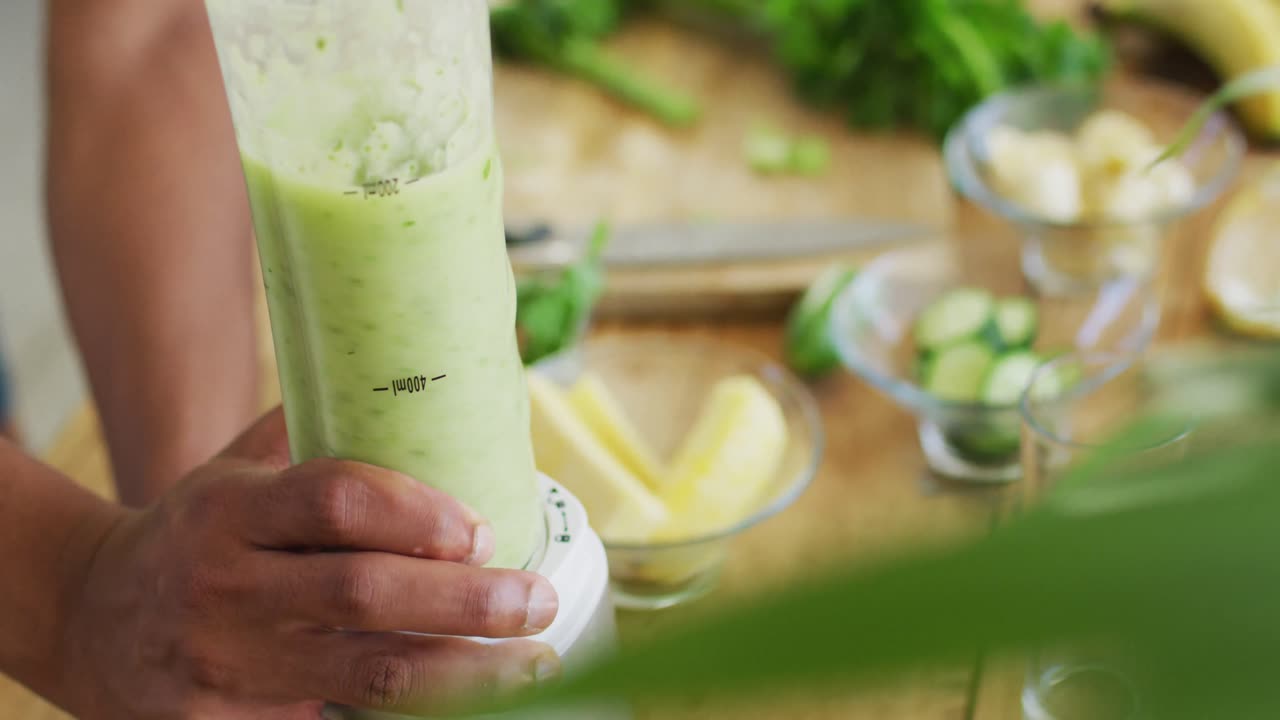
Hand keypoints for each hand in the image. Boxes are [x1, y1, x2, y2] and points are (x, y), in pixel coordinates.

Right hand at [57, 408, 559, 719]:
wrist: (92, 623)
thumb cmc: (194, 536)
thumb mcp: (233, 472)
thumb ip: (315, 437)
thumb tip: (429, 385)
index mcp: (230, 508)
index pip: (335, 498)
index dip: (417, 514)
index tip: (481, 527)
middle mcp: (226, 585)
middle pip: (364, 595)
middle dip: (466, 601)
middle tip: (535, 598)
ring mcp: (225, 665)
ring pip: (367, 674)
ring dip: (463, 672)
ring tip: (533, 662)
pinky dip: (404, 714)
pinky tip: (462, 702)